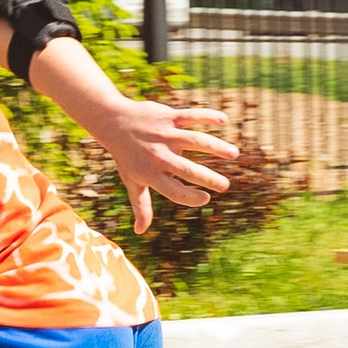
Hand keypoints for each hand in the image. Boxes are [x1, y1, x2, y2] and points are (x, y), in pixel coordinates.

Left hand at [93, 100, 239, 228]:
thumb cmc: (126, 157)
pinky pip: (191, 116)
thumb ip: (141, 206)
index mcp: (151, 173)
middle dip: (208, 178)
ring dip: (216, 146)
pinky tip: (224, 121)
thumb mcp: (132, 182)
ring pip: (195, 140)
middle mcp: (159, 155)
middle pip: (187, 169)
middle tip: (225, 186)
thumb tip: (140, 231)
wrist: (113, 122)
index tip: (206, 198)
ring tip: (234, 154)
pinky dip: (208, 116)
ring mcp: (165, 135)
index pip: (173, 191)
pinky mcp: (169, 117)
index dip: (190, 197)